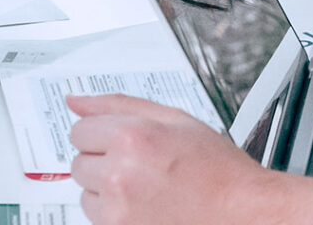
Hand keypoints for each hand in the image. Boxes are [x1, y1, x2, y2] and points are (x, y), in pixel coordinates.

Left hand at [68, 94, 285, 224]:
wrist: (236, 210)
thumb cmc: (214, 166)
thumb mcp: (175, 119)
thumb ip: (120, 105)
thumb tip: (76, 101)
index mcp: (132, 136)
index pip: (81, 129)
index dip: (103, 130)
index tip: (120, 136)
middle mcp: (118, 173)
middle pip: (78, 161)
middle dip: (103, 158)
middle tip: (142, 159)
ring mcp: (115, 208)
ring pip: (84, 191)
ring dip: (104, 186)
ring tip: (145, 182)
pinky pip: (95, 215)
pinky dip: (112, 209)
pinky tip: (144, 202)